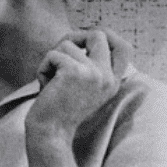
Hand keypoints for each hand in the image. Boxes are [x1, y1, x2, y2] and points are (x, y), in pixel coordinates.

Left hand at [26, 28, 130, 144]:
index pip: (124, 47)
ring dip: (52, 60)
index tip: (85, 35)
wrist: (50, 133)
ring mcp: (94, 73)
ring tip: (51, 82)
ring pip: (68, 44)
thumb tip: (80, 34)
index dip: (106, 34)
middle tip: (58, 55)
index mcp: (112, 82)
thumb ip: (88, 65)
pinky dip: (42, 69)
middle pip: (98, 34)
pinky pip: (52, 55)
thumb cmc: (58, 109)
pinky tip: (45, 87)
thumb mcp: (81, 87)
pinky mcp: (75, 71)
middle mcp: (108, 77)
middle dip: (73, 37)